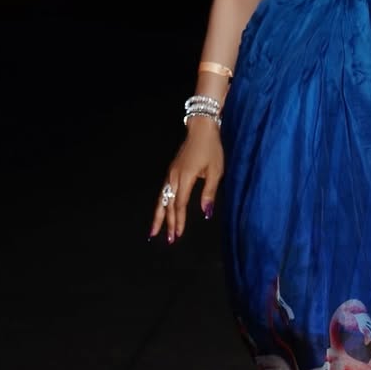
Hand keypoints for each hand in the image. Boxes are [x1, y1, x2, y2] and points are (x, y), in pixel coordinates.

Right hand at [150, 118, 223, 243]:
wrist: (200, 129)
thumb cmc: (211, 149)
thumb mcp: (216, 170)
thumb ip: (209, 193)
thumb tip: (206, 213)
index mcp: (185, 177)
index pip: (179, 204)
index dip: (178, 221)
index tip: (178, 235)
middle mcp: (174, 177)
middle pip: (167, 204)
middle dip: (167, 223)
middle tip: (168, 240)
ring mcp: (170, 173)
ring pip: (162, 199)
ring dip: (159, 216)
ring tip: (154, 231)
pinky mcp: (171, 171)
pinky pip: (163, 191)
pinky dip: (161, 204)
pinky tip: (160, 212)